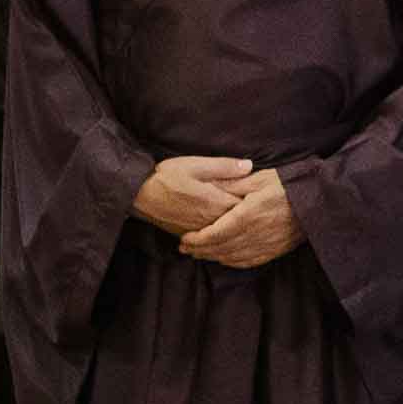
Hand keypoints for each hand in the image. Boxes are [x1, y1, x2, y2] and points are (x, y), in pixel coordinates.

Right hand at [132, 155, 252, 239]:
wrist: (136, 194)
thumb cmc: (166, 176)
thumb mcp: (195, 165)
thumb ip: (224, 167)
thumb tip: (250, 165)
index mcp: (216, 201)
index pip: (248, 206)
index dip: (258, 202)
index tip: (266, 197)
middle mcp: (211, 220)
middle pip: (240, 222)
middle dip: (251, 217)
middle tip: (261, 210)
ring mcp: (200, 230)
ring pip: (227, 232)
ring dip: (237, 227)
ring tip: (248, 222)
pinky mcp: (190, 235)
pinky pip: (212, 238)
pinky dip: (221, 235)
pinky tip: (227, 230)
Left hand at [177, 168, 297, 269]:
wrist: (321, 200)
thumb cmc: (289, 185)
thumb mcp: (259, 178)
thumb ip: (233, 183)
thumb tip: (208, 185)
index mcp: (249, 214)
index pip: (215, 233)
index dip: (197, 239)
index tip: (184, 238)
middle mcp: (257, 233)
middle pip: (220, 248)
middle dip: (200, 250)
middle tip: (185, 248)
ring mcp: (267, 244)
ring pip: (233, 257)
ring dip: (213, 257)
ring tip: (199, 254)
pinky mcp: (277, 250)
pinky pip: (249, 261)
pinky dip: (232, 262)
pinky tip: (224, 259)